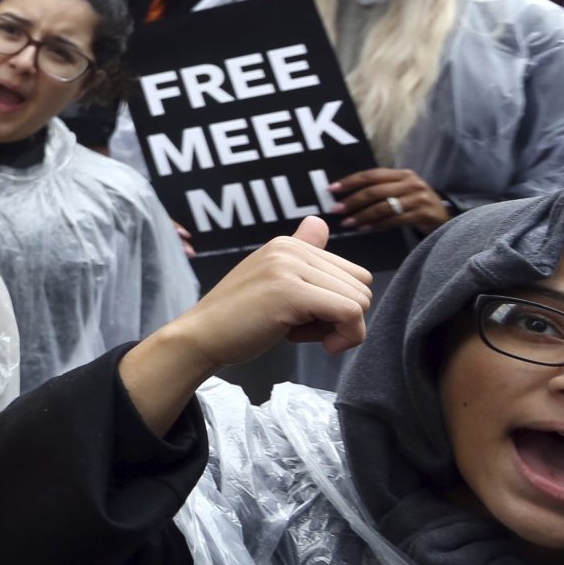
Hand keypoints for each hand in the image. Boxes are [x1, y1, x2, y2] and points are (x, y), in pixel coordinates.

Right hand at [120, 217, 372, 431]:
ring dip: (339, 329)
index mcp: (287, 244)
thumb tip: (320, 221)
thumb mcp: (272, 279)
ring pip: (360, 302)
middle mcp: (290, 248)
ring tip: (296, 331)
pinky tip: (310, 343)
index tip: (305, 318)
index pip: (353, 274)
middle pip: (362, 287)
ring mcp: (289, 267)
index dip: (338, 304)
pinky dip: (343, 337)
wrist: (201, 337)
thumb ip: (301, 252)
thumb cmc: (237, 318)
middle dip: (341, 317)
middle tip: (300, 328)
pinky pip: (351, 315)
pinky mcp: (291, 292)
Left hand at [331, 167, 445, 232]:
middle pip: (375, 191)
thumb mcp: (401, 190)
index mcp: (402, 174)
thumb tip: (346, 195)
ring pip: (383, 207)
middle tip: (335, 210)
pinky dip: (377, 225)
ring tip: (347, 223)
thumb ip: (380, 189)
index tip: (331, 189)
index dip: (350, 181)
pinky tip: (364, 228)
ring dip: (362, 216)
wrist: (444, 217)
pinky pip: (394, 220)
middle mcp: (411, 183)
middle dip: (352, 201)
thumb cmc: (415, 203)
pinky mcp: (423, 214)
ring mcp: (418, 198)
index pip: (371, 175)